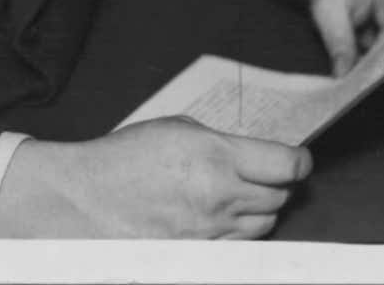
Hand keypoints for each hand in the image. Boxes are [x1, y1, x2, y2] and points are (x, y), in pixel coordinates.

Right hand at [0, 116, 310, 238]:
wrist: (85, 201)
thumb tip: (251, 152)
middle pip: (280, 196)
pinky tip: (219, 214)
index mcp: (216, 158)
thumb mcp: (176, 129)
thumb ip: (220, 142)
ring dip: (260, 207)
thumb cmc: (123, 159)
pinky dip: (238, 229)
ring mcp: (212, 233)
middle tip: (263, 171)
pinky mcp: (202, 254)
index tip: (296, 158)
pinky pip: (239, 243)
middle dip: (277, 182)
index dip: (298, 160)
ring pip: (265, 223)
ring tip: (236, 192)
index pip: (287, 165)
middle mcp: (221, 198)